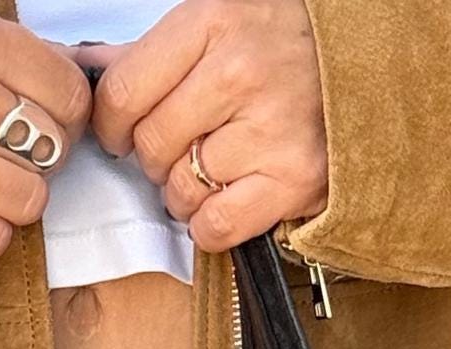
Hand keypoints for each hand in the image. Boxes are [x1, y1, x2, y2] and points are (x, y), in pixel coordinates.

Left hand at [89, 0, 325, 251]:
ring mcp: (270, 127)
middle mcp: (241, 71)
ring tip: (210, 169)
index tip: (122, 133)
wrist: (365, 65)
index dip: (111, 125)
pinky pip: (216, 226)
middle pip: (150, 145)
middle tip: (180, 148)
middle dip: (154, 158)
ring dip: (183, 193)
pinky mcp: (294, 177)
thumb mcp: (217, 24)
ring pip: (180, 190)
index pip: (123, 93)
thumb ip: (149, 54)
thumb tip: (84, 70)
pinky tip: (225, 198)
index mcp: (214, 20)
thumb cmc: (284, 43)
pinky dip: (209, 225)